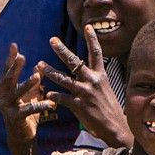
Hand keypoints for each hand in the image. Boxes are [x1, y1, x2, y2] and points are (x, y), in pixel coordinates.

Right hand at [0, 43, 54, 144]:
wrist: (21, 135)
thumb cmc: (24, 111)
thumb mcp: (28, 94)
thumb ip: (32, 81)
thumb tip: (38, 65)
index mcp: (2, 88)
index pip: (6, 70)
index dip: (10, 58)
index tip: (14, 45)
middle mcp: (0, 95)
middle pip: (8, 79)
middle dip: (15, 67)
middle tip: (22, 57)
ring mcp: (5, 106)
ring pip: (17, 93)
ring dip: (27, 84)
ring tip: (37, 77)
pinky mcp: (14, 117)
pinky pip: (28, 109)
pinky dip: (39, 105)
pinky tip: (50, 103)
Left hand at [39, 28, 131, 146]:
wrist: (116, 128)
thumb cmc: (109, 108)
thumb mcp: (104, 88)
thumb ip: (93, 78)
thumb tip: (85, 69)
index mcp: (100, 75)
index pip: (96, 53)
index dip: (92, 39)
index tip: (88, 26)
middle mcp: (92, 81)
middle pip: (75, 62)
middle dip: (62, 50)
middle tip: (52, 40)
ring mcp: (85, 93)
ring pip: (64, 78)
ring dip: (50, 71)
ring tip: (39, 64)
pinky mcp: (79, 105)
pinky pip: (62, 98)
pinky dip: (54, 96)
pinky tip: (47, 94)